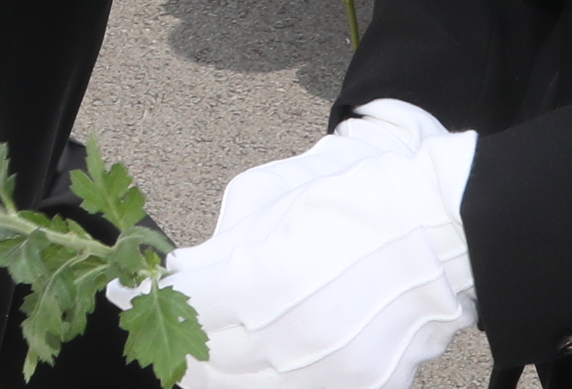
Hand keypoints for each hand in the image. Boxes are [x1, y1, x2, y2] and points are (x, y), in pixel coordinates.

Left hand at [173, 119, 476, 388]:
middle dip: (177, 337)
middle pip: (205, 360)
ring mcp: (328, 373)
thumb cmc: (357, 200)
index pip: (182, 305)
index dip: (145, 296)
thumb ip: (217, 246)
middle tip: (165, 319)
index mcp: (262, 282)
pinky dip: (267, 382)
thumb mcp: (271, 200)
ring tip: (205, 347)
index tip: (128, 290)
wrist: (443, 230)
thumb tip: (181, 274)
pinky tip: (263, 359)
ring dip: (215, 370)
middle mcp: (290, 338)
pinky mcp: (360, 388)